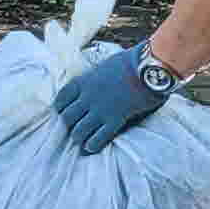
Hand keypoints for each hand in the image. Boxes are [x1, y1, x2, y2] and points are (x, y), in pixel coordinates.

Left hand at [55, 41, 177, 156]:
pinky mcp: (115, 120)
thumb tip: (98, 80)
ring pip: (79, 131)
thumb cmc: (132, 62)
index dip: (60, 108)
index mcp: (84, 81)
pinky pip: (98, 138)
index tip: (64, 111)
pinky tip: (92, 147)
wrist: (149, 67)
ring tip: (83, 140)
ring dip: (79, 137)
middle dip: (69, 124)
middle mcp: (88, 97)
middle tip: (75, 126)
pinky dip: (92, 145)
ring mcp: (100, 109)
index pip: (61, 98)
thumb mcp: (106, 65)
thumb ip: (97, 76)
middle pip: (67, 117)